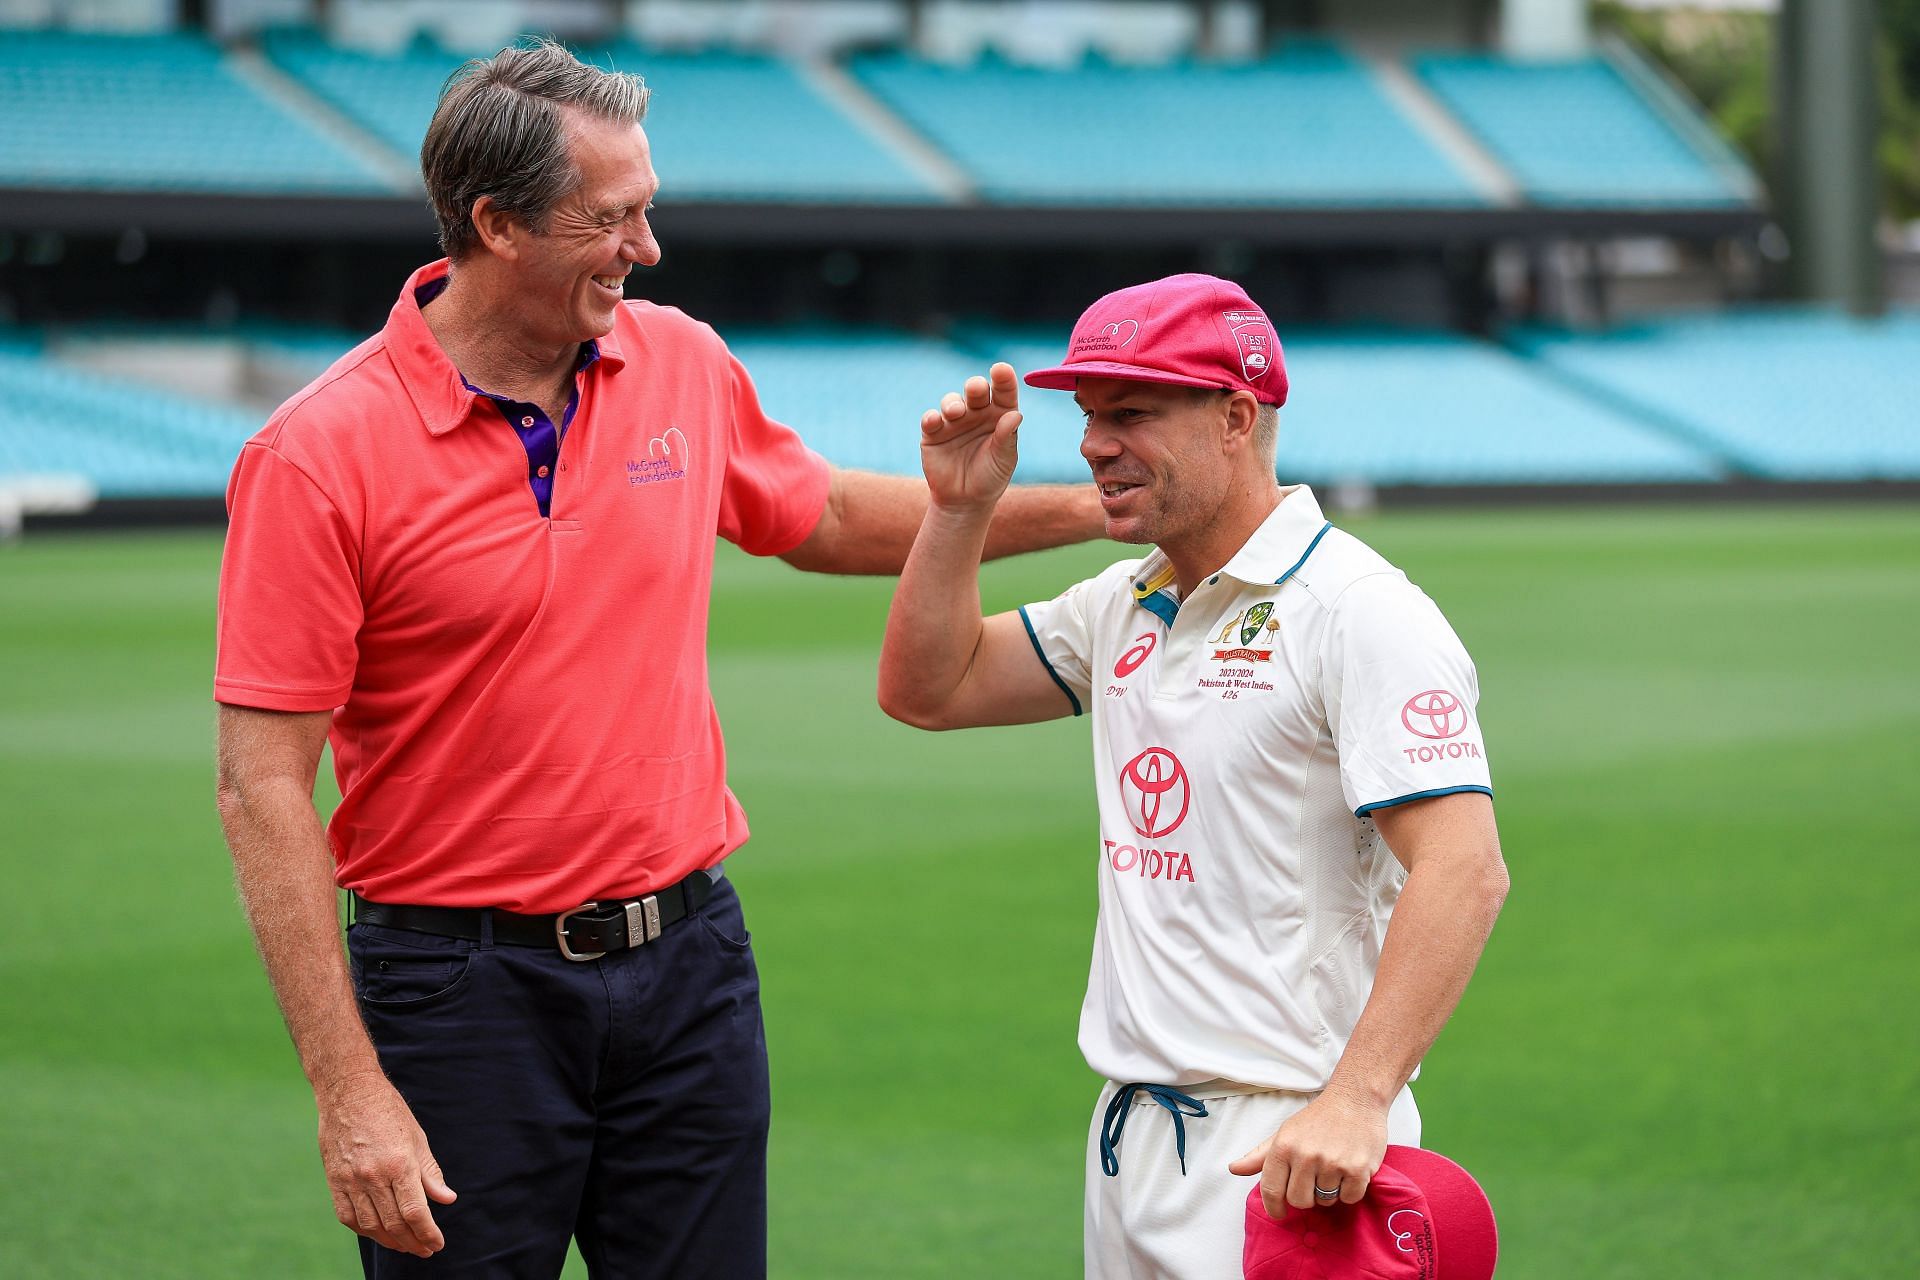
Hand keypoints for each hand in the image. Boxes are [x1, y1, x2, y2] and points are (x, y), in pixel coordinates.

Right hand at [317, 1070, 457, 1257]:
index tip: (437, 1244)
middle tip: (425, 1249)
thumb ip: (430, 1174)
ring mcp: (351, 1181)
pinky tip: (377, 1232)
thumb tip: (447, 1200)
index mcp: (400, 1164)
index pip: (416, 1212)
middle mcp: (374, 1176)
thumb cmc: (389, 1112)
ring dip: (389, 1241)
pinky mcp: (334, 1181)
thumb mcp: (418, 1139)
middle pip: (394, 1224)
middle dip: (413, 1242)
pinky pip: (347, 1217)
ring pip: (370, 1226)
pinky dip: (364, 1230)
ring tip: (404, 1244)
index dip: (428, 1233)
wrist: (349, 1092)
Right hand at [919, 363, 1021, 513]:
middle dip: (975, 386)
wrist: (965, 502)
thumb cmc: (990, 478)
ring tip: (955, 412)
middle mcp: (977, 413)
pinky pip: (930, 419)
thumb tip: (1015, 415)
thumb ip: (1007, 438)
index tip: (1001, 369)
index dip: (1003, 379)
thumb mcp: (1003, 460)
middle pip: (976, 391)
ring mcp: (954, 421)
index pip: (1004, 392)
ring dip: (952, 403)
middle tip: (976, 388)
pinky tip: (935, 421)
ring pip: (951, 401)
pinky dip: (932, 418)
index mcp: (999, 415)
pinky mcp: (933, 433)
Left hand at [1227, 1087, 1388, 1219]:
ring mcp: (1333, 1163)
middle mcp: (1306, 1156)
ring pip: (1325, 1201)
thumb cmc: (1318, 1118)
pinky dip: (1350, 1191)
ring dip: (1328, 1192)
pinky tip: (1349, 1171)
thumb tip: (1234, 1169)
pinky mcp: (1358, 1170)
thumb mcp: (1284, 1133)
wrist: (1355, 1099)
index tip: (1279, 1213)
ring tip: (1333, 1169)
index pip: (1271, 1190)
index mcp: (1284, 1147)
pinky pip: (1349, 1198)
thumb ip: (1260, 1156)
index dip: (1274, 1207)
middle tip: (1313, 1179)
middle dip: (1306, 1196)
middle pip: (1299, 1201)